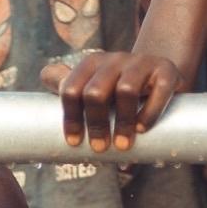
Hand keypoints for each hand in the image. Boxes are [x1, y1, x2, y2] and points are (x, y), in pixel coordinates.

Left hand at [41, 52, 182, 152]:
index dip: (69, 118)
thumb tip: (41, 112)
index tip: (74, 143)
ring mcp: (141, 62)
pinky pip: (158, 90)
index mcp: (91, 63)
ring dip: (123, 122)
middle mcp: (114, 59)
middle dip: (95, 124)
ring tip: (123, 145)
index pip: (71, 88)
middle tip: (99, 148)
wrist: (159, 73)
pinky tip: (143, 129)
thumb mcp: (93, 88)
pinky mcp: (165, 70)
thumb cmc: (118, 90)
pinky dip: (150, 112)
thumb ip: (68, 95)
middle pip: (95, 91)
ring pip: (126, 90)